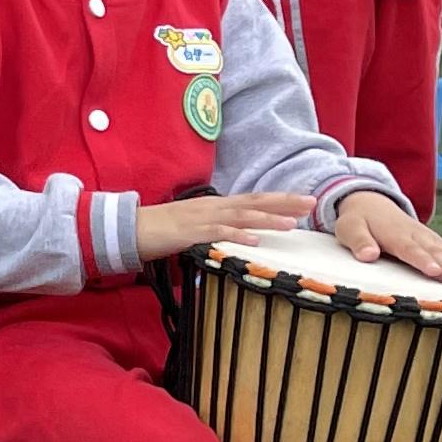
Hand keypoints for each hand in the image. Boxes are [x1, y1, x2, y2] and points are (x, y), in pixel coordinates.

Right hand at [134, 190, 315, 262]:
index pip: (253, 199)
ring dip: (267, 219)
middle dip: (284, 202)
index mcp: (216, 205)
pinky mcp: (190, 232)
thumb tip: (239, 235)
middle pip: (254, 201)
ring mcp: (202, 218)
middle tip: (311, 202)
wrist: (131, 228)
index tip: (304, 200)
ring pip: (241, 216)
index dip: (279, 199)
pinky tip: (255, 242)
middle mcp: (213, 207)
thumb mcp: (195, 225)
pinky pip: (218, 233)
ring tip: (291, 224)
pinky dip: (238, 236)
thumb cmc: (162, 229)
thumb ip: (217, 228)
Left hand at [332, 188, 441, 286]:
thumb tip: (368, 255)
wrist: (372, 202)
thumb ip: (358, 241)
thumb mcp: (349, 228)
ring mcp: (430, 240)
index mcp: (395, 235)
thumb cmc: (358, 220)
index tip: (434, 271)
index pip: (410, 249)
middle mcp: (418, 236)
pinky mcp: (438, 244)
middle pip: (436, 253)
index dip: (423, 260)